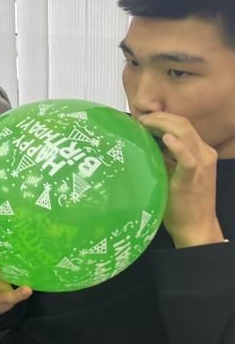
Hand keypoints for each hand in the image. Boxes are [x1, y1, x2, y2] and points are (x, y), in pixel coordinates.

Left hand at [138, 112, 223, 247]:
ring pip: (185, 134)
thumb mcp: (173, 172)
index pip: (183, 125)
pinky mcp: (193, 177)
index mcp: (200, 151)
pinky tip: (164, 138)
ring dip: (162, 125)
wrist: (196, 226)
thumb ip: (165, 156)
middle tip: (140, 119)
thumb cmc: (181, 201)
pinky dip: (176, 147)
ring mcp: (201, 165)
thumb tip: (144, 141)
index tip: (143, 118)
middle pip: (183, 124)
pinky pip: (187, 158)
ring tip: (145, 123)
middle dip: (160, 117)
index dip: (163, 117)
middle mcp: (204, 154)